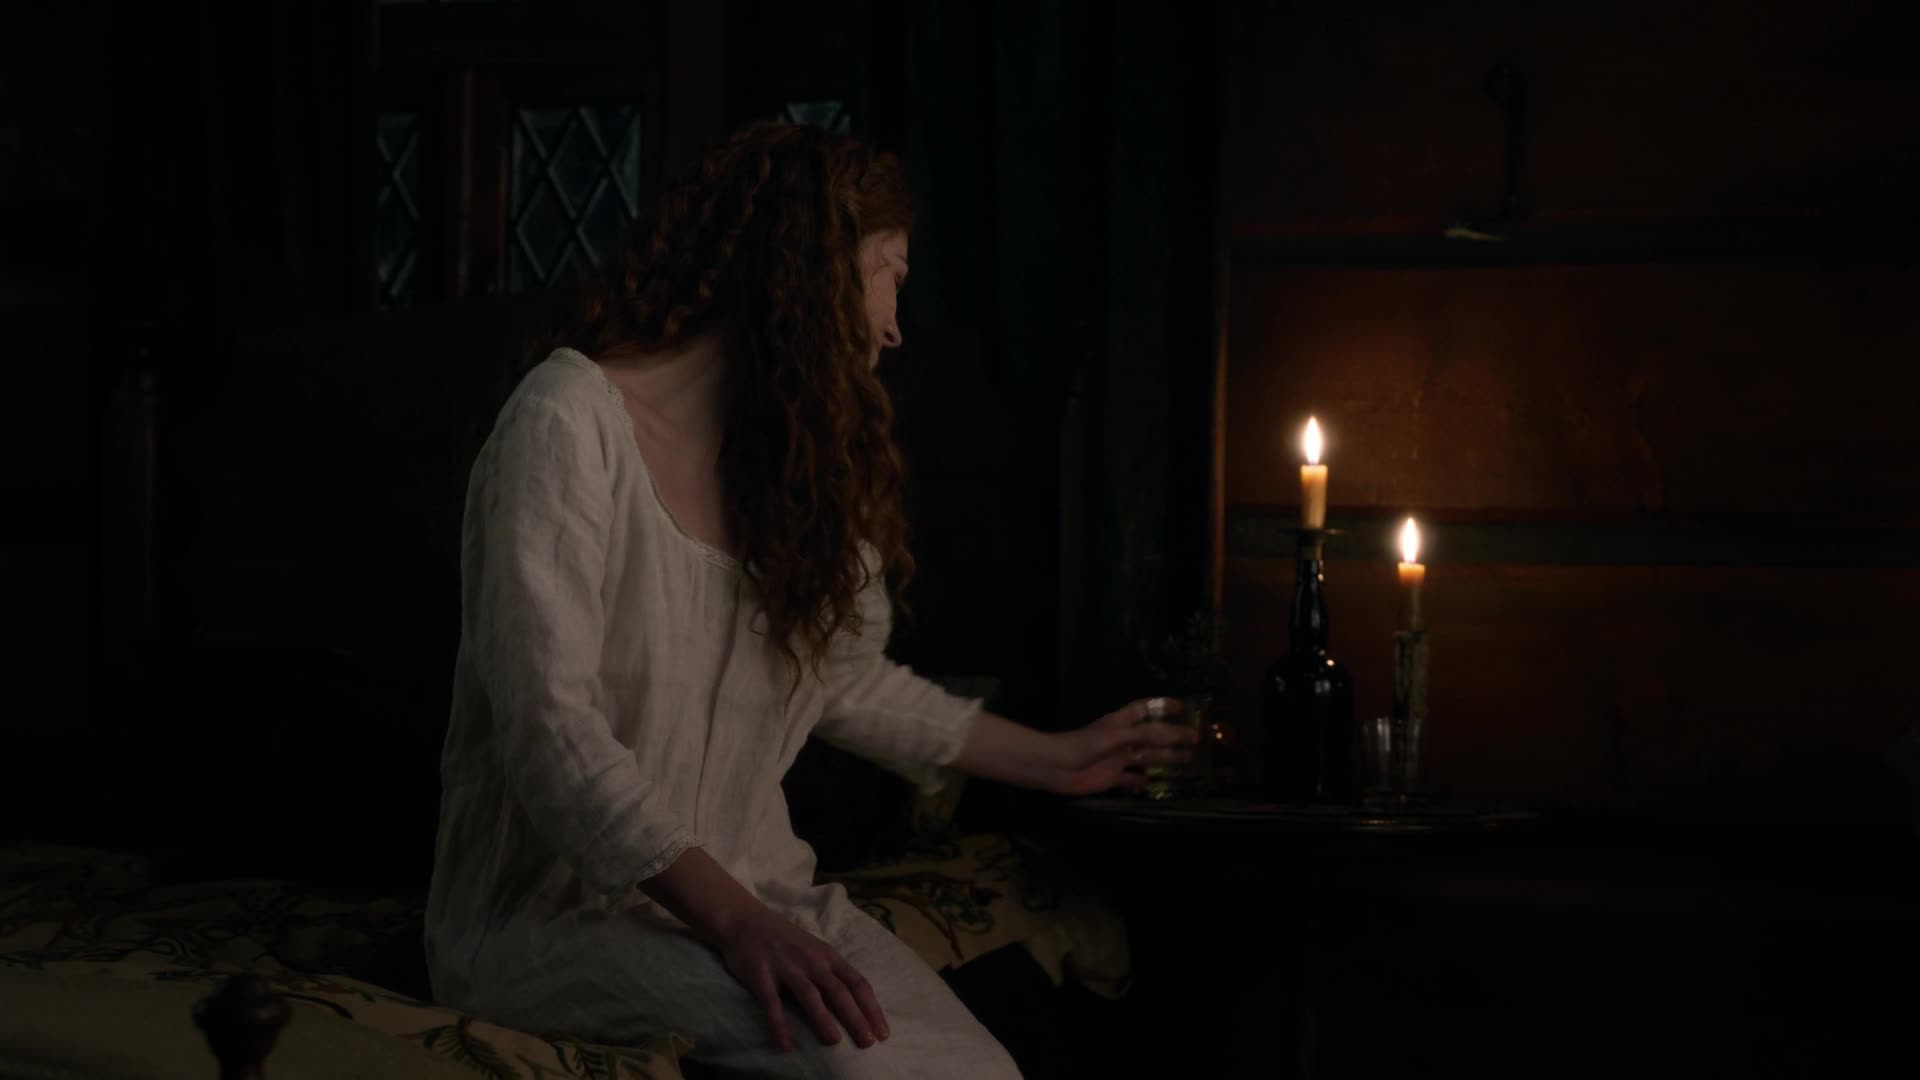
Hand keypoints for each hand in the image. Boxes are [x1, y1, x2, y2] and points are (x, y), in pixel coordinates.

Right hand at [710, 905, 888, 1052]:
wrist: (745, 920)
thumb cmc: (785, 940)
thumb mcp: (815, 950)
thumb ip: (831, 973)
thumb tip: (855, 1005)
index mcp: (828, 956)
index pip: (857, 983)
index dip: (871, 1008)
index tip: (882, 1033)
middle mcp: (811, 960)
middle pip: (839, 991)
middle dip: (855, 1017)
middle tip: (868, 1042)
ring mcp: (786, 967)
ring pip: (810, 995)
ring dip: (823, 1019)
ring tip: (834, 1042)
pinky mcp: (761, 975)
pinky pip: (771, 1003)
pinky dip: (779, 1025)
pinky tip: (786, 1045)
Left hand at [1053, 697, 1198, 795]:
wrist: (1055, 767)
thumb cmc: (1084, 745)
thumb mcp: (1116, 736)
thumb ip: (1145, 735)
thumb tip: (1174, 734)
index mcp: (1121, 723)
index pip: (1145, 709)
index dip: (1163, 706)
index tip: (1184, 708)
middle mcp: (1122, 739)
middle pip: (1152, 736)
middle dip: (1173, 737)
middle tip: (1196, 740)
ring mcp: (1117, 759)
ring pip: (1147, 757)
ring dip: (1166, 758)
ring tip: (1188, 760)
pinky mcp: (1111, 778)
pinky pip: (1132, 779)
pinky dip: (1143, 781)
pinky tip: (1156, 784)